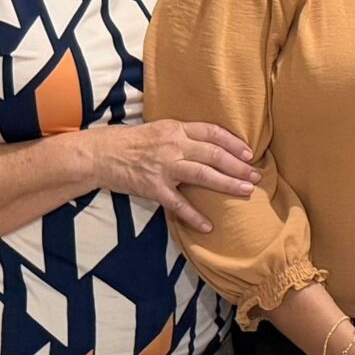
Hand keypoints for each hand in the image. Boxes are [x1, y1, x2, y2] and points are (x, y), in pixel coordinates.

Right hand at [79, 119, 259, 231]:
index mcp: (175, 129)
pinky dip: (194, 216)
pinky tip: (208, 225)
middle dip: (238, 167)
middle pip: (214, 155)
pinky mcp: (153, 188)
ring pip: (204, 175)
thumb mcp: (158, 129)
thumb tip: (211, 143)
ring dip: (228, 184)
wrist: (99, 155)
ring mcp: (164, 168)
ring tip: (246, 191)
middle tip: (256, 176)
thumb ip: (183, 135)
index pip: (212, 133)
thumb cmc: (130, 141)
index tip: (249, 153)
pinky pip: (178, 204)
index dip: (233, 143)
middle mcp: (173, 146)